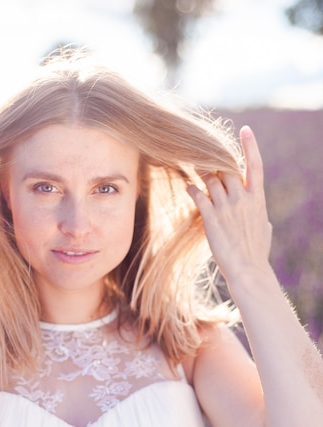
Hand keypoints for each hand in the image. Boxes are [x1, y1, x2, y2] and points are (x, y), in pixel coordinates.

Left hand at [186, 126, 272, 285]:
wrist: (248, 270)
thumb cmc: (257, 253)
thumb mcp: (265, 230)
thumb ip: (261, 217)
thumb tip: (264, 219)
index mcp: (257, 198)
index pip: (255, 165)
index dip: (250, 146)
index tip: (245, 130)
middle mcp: (242, 198)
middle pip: (227, 168)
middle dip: (216, 161)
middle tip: (204, 155)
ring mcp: (226, 207)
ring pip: (211, 179)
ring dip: (201, 172)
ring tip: (193, 167)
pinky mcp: (211, 219)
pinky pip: (198, 196)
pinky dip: (192, 189)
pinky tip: (188, 187)